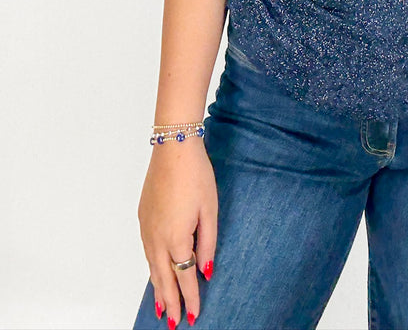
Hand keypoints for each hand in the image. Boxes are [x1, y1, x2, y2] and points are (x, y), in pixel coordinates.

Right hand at [137, 137, 217, 326]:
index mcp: (176, 238)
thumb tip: (205, 271)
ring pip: (151, 267)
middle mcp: (157, 238)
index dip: (190, 298)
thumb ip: (208, 243)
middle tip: (174, 323)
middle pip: (163, 278)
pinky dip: (151, 268)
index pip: (184, 277)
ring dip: (158, 288)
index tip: (194, 315)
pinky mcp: (142, 217)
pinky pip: (146, 251)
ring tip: (162, 307)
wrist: (173, 149)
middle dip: (170, 302)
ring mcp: (146, 228)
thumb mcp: (210, 210)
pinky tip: (155, 273)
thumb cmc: (196, 176)